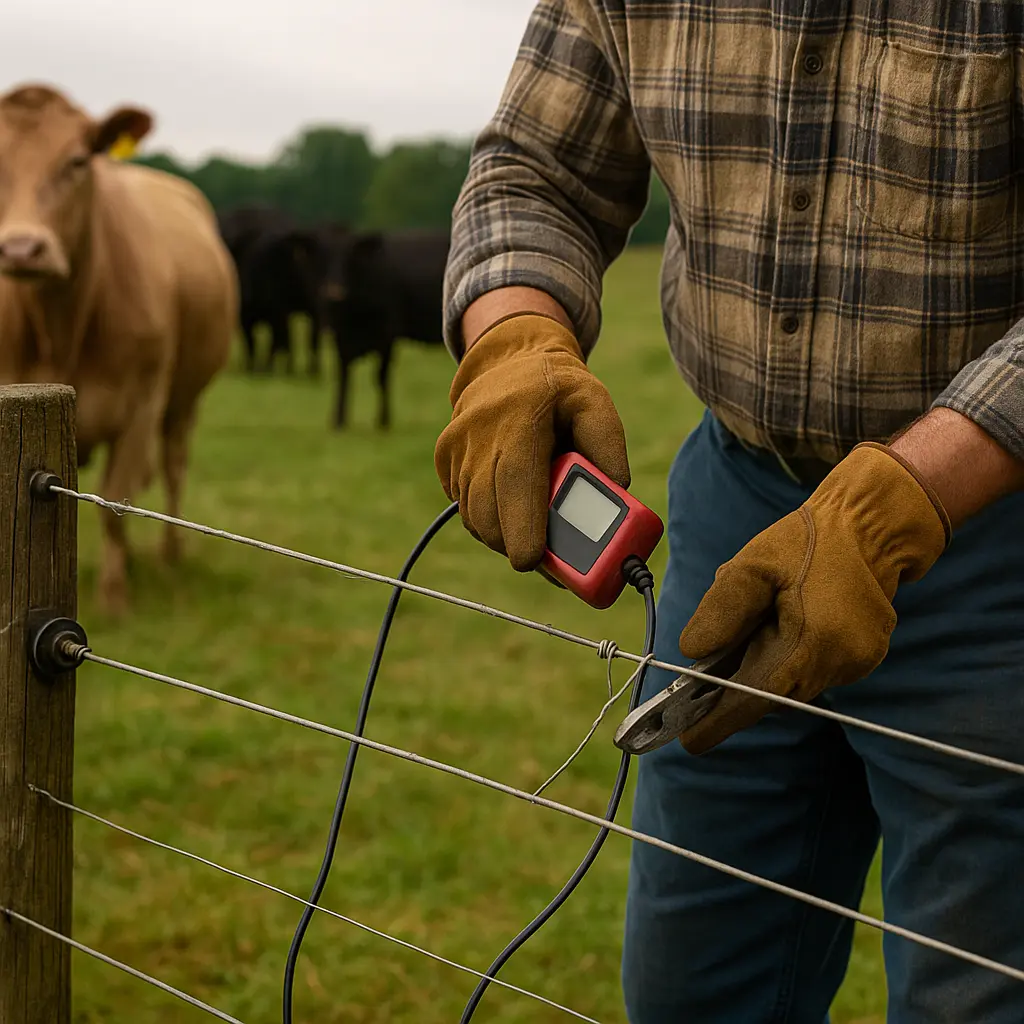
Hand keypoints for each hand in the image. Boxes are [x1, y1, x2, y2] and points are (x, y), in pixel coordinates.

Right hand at [435, 312, 629, 569]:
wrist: (509, 359)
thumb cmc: (559, 390)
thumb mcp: (595, 404)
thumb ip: (608, 446)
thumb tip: (614, 492)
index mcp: (521, 418)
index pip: (515, 483)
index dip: (521, 528)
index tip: (531, 561)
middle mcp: (479, 432)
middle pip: (488, 512)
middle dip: (515, 545)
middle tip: (547, 559)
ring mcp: (455, 445)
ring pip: (473, 515)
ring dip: (501, 534)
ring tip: (531, 530)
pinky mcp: (443, 455)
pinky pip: (463, 505)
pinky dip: (486, 517)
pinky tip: (509, 503)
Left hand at [676, 443, 950, 754]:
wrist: (871, 524)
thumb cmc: (806, 541)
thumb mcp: (752, 565)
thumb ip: (723, 609)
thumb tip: (692, 652)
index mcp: (813, 640)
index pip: (758, 696)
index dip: (721, 720)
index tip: (689, 740)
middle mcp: (841, 662)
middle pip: (774, 696)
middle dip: (733, 697)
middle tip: (693, 696)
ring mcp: (857, 663)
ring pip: (792, 687)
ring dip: (759, 675)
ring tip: (733, 652)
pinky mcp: (863, 658)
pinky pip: (811, 672)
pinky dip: (784, 663)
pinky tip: (773, 635)